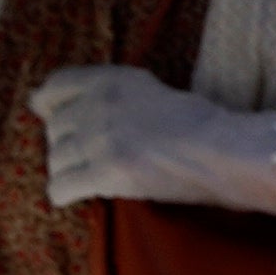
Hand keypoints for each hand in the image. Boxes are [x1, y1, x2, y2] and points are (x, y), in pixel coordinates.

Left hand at [30, 66, 275, 220]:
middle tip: (92, 157)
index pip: (52, 88)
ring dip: (70, 171)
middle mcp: (98, 104)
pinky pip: (59, 188)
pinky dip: (66, 194)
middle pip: (53, 131)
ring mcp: (99, 137)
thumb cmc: (200, 122)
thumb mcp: (152, 91)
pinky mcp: (105, 171)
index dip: (50, 107)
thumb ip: (114, 95)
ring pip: (54, 161)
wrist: (225, 149)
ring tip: (93, 177)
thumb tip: (80, 109)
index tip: (56, 120)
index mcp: (111, 78)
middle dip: (67, 146)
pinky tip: (82, 195)